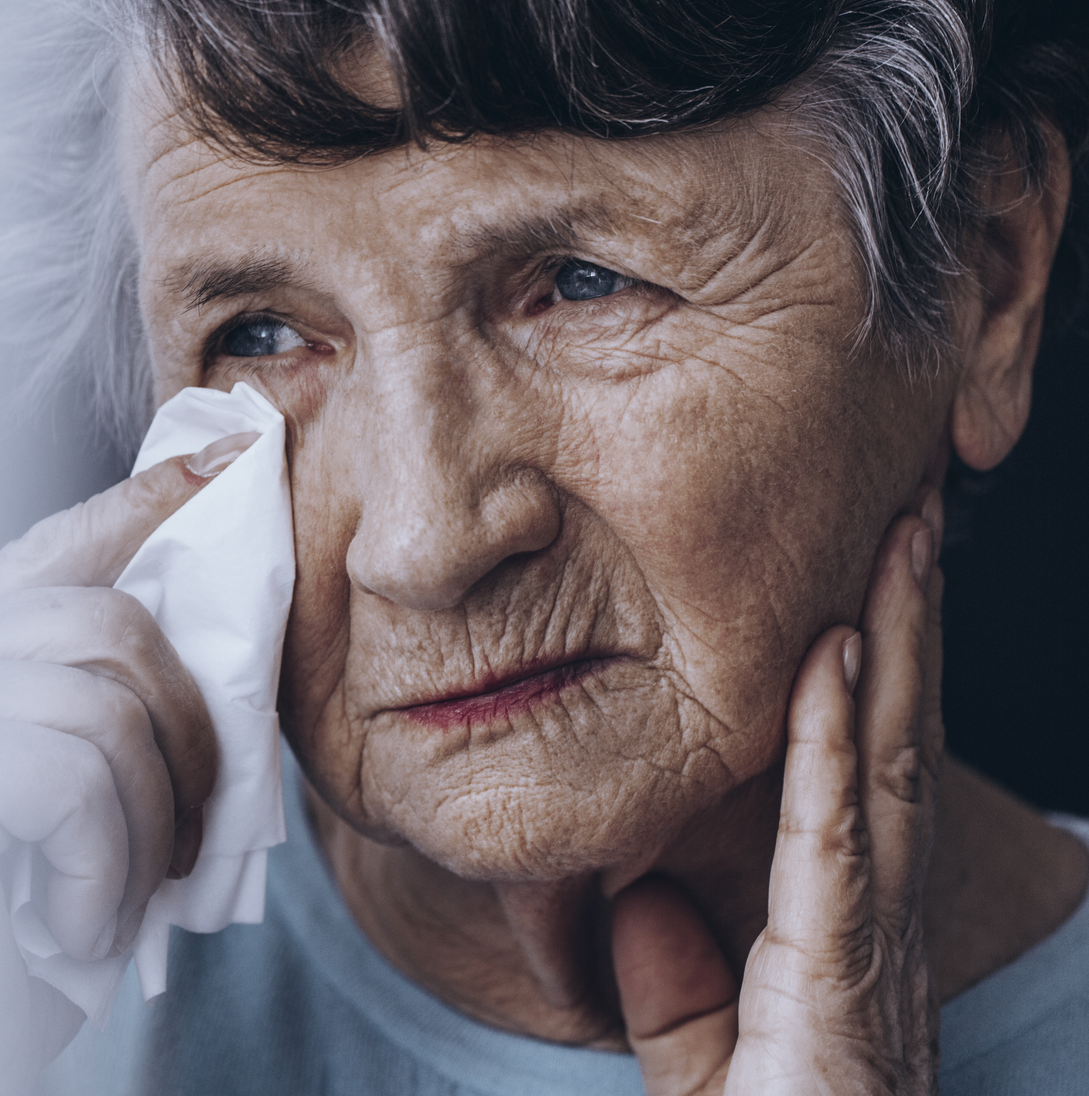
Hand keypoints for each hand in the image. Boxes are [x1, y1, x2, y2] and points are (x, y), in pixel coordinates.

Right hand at [0, 435, 255, 1095]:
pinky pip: (81, 773)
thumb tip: (216, 665)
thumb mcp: (57, 824)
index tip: (227, 459)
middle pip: (104, 619)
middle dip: (190, 727)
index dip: (142, 503)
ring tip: (120, 900)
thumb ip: (100, 728)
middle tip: (198, 842)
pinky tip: (72, 928)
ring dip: (151, 816)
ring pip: (106, 696)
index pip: (47, 552)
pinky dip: (108, 866)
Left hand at [613, 493, 946, 1093]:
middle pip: (889, 744)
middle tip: (907, 510)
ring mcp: (868, 951)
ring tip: (898, 541)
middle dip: (903, 624)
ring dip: (890, 646)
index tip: (867, 571)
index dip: (870, 671)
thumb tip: (643, 901)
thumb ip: (677, 991)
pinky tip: (830, 657)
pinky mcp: (839, 982)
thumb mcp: (703, 1072)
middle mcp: (874, 927)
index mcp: (843, 937)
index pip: (856, 774)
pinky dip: (829, 741)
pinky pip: (834, 836)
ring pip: (881, 765)